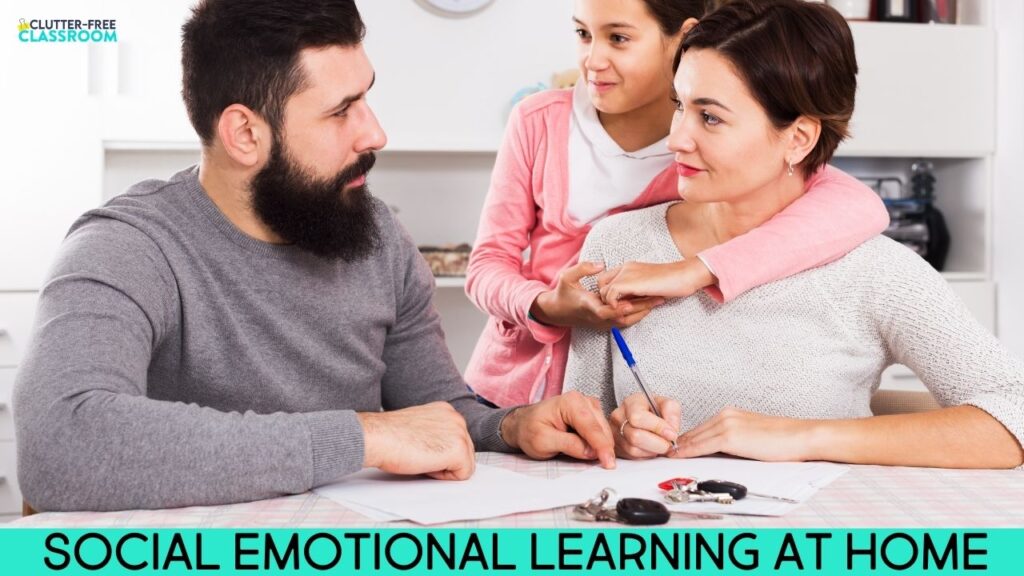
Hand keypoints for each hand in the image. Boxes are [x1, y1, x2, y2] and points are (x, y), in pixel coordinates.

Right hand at [358, 402, 474, 479]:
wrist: (377, 437)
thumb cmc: (388, 435)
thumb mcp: (419, 427)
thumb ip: (435, 434)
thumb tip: (442, 451)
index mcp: (446, 411)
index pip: (456, 440)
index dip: (439, 452)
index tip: (420, 448)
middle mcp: (457, 418)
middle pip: (465, 453)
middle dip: (444, 461)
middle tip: (419, 455)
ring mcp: (460, 433)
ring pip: (465, 464)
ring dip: (444, 468)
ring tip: (421, 458)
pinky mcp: (459, 450)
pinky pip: (462, 475)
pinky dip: (444, 476)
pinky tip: (425, 464)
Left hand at [500, 391, 615, 468]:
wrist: (523, 424)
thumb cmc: (529, 430)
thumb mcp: (543, 441)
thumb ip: (569, 444)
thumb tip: (591, 452)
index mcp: (570, 402)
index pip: (591, 427)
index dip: (602, 447)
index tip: (609, 463)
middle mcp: (582, 400)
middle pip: (601, 428)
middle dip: (605, 448)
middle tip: (605, 467)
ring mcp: (588, 406)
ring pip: (605, 430)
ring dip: (604, 446)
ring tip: (598, 460)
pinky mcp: (591, 415)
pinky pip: (602, 430)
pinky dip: (601, 443)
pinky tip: (596, 453)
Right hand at [531, 261, 664, 329]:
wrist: (558, 312)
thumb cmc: (563, 293)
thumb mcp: (567, 277)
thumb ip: (582, 269)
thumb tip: (600, 264)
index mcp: (588, 306)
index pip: (604, 311)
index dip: (618, 309)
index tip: (630, 303)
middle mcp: (597, 318)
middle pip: (623, 318)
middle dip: (641, 309)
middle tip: (658, 298)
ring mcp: (602, 323)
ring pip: (626, 322)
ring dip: (643, 312)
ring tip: (658, 300)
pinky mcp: (606, 324)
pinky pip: (625, 322)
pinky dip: (637, 314)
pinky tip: (648, 305)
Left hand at [597, 259, 714, 308]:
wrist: (685, 275)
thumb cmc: (674, 282)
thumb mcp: (650, 285)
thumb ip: (638, 291)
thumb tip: (630, 304)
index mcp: (629, 267)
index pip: (607, 279)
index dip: (610, 293)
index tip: (622, 303)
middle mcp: (625, 268)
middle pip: (601, 285)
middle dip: (607, 299)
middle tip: (623, 309)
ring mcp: (626, 274)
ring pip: (603, 291)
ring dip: (613, 304)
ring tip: (629, 310)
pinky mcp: (629, 282)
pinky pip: (610, 295)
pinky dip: (614, 305)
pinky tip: (628, 308)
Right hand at [609, 393, 681, 458]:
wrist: (646, 418)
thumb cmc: (655, 410)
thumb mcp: (667, 404)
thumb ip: (672, 413)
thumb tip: (671, 431)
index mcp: (631, 403)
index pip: (638, 417)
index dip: (657, 427)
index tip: (671, 434)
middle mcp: (618, 417)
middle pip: (635, 436)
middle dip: (657, 443)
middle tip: (668, 443)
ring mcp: (615, 434)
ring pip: (634, 450)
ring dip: (652, 451)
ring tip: (659, 444)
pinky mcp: (616, 448)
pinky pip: (632, 458)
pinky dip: (646, 456)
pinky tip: (651, 448)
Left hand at [675, 407, 817, 461]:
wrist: (800, 436)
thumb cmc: (783, 439)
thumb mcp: (751, 435)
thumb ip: (733, 440)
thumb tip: (718, 451)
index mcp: (730, 414)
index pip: (701, 428)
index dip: (685, 440)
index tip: (674, 448)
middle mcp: (726, 415)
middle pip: (694, 432)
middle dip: (678, 443)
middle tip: (661, 452)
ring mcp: (727, 424)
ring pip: (695, 438)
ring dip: (679, 448)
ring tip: (664, 456)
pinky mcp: (730, 436)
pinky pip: (702, 445)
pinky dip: (687, 451)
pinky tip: (678, 456)